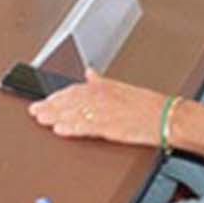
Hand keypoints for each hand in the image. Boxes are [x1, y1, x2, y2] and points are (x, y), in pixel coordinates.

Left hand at [27, 70, 163, 149]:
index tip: (45, 100)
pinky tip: (59, 129)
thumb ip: (102, 81)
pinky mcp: (110, 127)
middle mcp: (102, 97)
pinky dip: (70, 128)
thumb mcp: (124, 87)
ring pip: (73, 113)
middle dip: (50, 106)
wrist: (168, 117)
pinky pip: (85, 127)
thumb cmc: (150, 105)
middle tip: (35, 110)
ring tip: (41, 120)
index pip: (73, 90)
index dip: (57, 96)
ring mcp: (104, 112)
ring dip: (55, 116)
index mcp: (104, 87)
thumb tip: (89, 73)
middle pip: (69, 101)